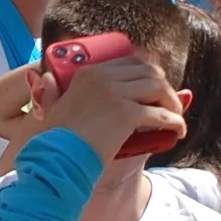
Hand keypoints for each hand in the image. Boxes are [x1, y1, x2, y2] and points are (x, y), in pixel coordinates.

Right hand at [28, 51, 182, 162]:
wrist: (57, 159)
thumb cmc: (54, 140)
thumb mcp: (53, 109)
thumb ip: (51, 91)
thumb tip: (42, 77)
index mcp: (88, 73)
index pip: (131, 61)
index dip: (149, 73)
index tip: (156, 87)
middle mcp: (102, 77)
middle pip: (149, 70)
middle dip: (164, 85)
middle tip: (170, 102)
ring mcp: (115, 94)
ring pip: (158, 87)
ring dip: (173, 101)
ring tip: (176, 115)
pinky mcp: (126, 114)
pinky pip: (161, 114)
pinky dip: (174, 122)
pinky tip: (178, 131)